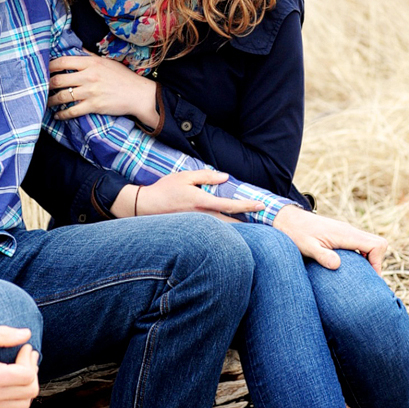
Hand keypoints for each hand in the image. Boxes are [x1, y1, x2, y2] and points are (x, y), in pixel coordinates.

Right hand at [0, 327, 39, 407]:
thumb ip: (2, 335)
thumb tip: (27, 334)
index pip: (27, 377)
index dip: (29, 359)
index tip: (23, 346)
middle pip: (29, 393)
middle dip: (32, 371)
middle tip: (25, 355)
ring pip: (22, 406)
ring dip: (26, 387)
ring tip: (19, 368)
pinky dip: (16, 399)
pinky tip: (9, 382)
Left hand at [49, 52, 158, 127]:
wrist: (138, 94)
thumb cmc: (123, 77)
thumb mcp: (107, 61)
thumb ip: (90, 56)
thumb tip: (78, 49)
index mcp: (91, 63)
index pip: (63, 61)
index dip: (49, 66)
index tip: (43, 70)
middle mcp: (88, 76)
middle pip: (58, 79)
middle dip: (46, 85)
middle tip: (41, 88)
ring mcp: (90, 92)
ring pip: (62, 96)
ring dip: (51, 101)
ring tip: (47, 103)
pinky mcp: (94, 106)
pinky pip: (72, 111)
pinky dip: (62, 114)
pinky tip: (58, 115)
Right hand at [111, 169, 263, 220]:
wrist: (145, 207)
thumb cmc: (164, 189)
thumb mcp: (185, 176)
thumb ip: (206, 176)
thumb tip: (225, 177)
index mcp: (202, 202)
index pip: (230, 205)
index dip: (247, 205)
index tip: (261, 205)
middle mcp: (202, 217)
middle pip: (231, 223)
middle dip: (248, 222)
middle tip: (263, 221)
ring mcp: (198, 225)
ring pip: (223, 229)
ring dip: (237, 227)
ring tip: (251, 224)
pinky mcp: (193, 230)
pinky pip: (213, 231)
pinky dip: (224, 229)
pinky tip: (230, 227)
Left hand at [273, 205, 386, 272]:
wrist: (286, 219)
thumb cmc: (296, 234)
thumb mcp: (307, 247)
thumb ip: (322, 255)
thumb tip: (337, 265)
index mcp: (346, 234)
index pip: (376, 245)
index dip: (378, 263)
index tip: (370, 278)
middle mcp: (349, 231)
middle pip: (378, 244)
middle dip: (377, 263)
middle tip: (368, 281)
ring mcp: (346, 232)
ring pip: (369, 244)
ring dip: (369, 260)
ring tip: (361, 278)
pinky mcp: (341, 235)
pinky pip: (360, 245)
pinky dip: (361, 256)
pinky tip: (350, 269)